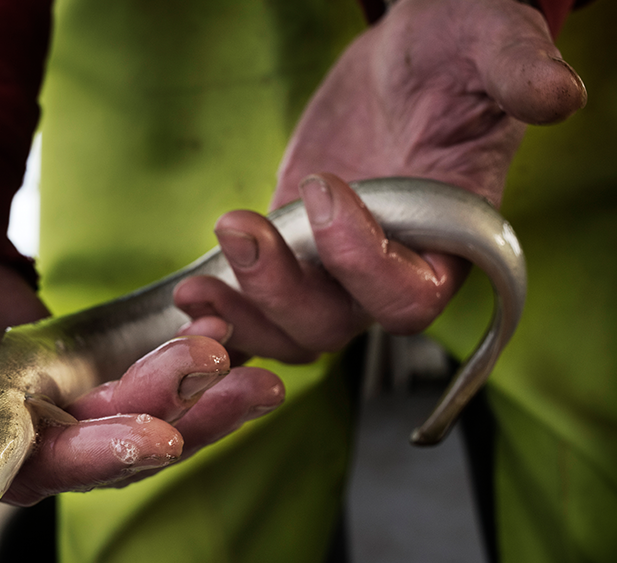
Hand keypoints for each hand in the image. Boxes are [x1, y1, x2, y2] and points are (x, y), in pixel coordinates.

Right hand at [0, 182, 283, 499]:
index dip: (58, 457)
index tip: (133, 438)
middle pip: (70, 456)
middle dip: (143, 431)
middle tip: (210, 392)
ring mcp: (34, 418)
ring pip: (117, 433)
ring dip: (189, 413)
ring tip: (254, 380)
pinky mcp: (75, 390)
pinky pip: (138, 400)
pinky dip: (191, 389)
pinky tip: (249, 367)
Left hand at [176, 0, 585, 361]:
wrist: (411, 56)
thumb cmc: (460, 49)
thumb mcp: (491, 45)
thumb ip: (517, 73)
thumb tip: (558, 95)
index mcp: (450, 240)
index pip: (409, 296)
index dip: (362, 262)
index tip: (324, 191)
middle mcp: (393, 268)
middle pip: (337, 325)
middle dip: (282, 290)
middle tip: (242, 226)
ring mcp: (338, 268)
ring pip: (292, 331)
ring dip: (244, 314)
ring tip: (199, 285)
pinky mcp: (295, 253)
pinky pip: (260, 307)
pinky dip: (227, 312)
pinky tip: (190, 295)